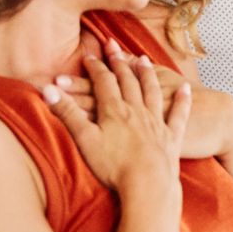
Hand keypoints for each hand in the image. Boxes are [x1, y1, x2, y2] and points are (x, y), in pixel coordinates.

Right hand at [43, 48, 189, 194]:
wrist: (148, 184)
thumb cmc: (113, 165)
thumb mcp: (84, 139)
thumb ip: (67, 113)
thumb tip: (47, 89)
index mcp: (114, 110)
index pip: (103, 81)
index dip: (95, 67)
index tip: (89, 55)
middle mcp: (137, 110)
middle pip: (128, 80)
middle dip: (119, 62)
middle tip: (113, 46)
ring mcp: (156, 122)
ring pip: (152, 91)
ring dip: (146, 74)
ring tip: (143, 59)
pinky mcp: (171, 137)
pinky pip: (179, 113)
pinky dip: (182, 100)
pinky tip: (186, 88)